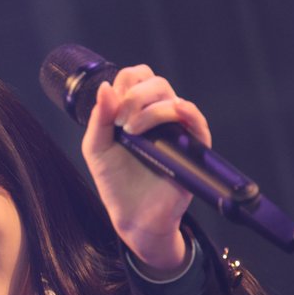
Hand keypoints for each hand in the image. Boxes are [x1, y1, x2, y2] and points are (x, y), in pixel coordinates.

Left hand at [81, 65, 211, 271]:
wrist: (133, 217)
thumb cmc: (116, 183)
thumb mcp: (97, 148)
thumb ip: (99, 118)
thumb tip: (104, 86)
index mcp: (136, 111)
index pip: (137, 77)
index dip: (125, 83)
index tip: (112, 109)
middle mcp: (159, 116)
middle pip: (155, 82)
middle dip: (134, 96)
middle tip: (121, 122)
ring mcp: (177, 130)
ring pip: (172, 98)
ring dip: (149, 109)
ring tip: (131, 132)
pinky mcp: (192, 147)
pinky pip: (196, 120)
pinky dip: (185, 111)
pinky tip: (173, 112)